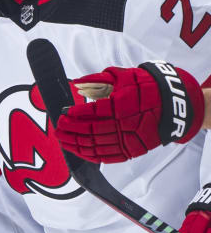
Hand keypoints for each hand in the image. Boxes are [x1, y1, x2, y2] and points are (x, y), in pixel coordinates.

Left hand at [54, 62, 204, 163]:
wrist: (175, 105)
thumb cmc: (148, 88)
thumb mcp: (125, 76)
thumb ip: (99, 79)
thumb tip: (77, 83)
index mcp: (123, 105)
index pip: (93, 112)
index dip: (75, 114)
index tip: (64, 113)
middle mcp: (125, 125)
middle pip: (90, 130)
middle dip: (70, 130)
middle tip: (58, 127)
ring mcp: (129, 140)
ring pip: (96, 145)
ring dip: (75, 143)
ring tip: (62, 139)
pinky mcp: (132, 151)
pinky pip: (106, 157)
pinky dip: (89, 154)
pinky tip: (77, 149)